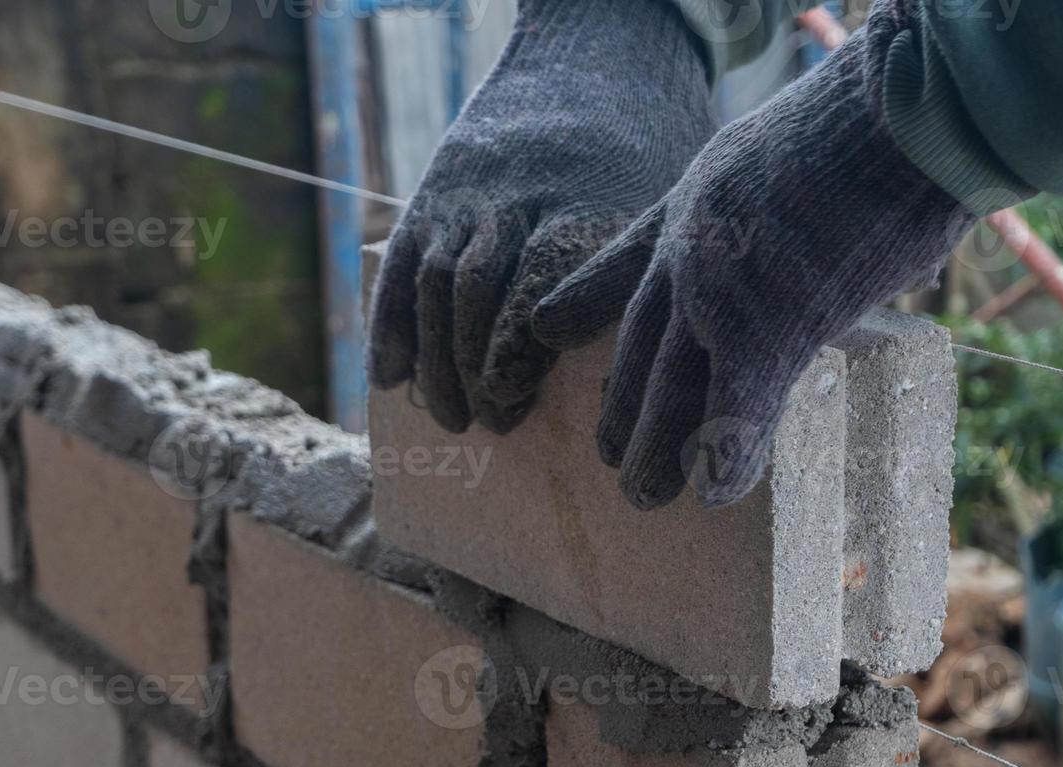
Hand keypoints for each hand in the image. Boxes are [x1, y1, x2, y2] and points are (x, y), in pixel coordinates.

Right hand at [367, 0, 717, 433]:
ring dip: (437, 358)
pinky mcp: (437, 190)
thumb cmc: (651, 143)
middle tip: (493, 422)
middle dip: (476, 365)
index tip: (511, 392)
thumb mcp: (673, 197)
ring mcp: (471, 191)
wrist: (594, 48)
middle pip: (480, 287)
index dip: (516, 339)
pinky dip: (390, 323)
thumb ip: (648, 276)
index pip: (539, 275)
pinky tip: (389, 377)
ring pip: (437, 280)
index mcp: (588, 197)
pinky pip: (403, 263)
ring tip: (454, 418)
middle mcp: (520, 194)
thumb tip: (651, 383)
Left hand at [534, 0, 975, 508]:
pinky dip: (726, 460)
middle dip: (624, 401)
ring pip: (672, 388)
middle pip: (643, 341)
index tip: (547, 328)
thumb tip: (824, 220)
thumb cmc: (871, 122)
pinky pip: (733, 414)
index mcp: (693, 202)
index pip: (627, 261)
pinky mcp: (765, 334)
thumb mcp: (791, 139)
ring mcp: (718, 296)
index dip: (585, 298)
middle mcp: (690, 254)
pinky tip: (712, 497)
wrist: (894, 118)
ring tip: (640, 495)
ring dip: (657, 451)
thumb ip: (780, 192)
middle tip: (607, 450)